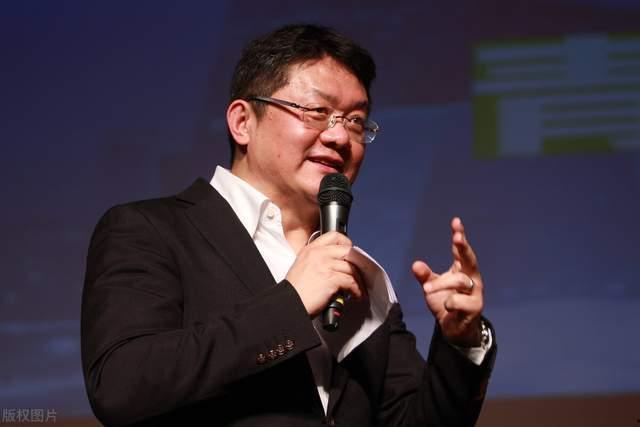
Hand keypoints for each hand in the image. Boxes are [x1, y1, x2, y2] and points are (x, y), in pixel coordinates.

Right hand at [286, 231, 364, 316]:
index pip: (334, 236)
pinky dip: (356, 290)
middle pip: (347, 251)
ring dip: (358, 280)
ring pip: (351, 268)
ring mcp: (325, 265)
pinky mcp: (331, 278)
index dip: (346, 243)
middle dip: (357, 263)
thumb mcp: (302, 266)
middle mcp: (318, 254)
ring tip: (359, 289)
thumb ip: (317, 260)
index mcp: (311, 249)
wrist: (290, 302)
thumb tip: (335, 263)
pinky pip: (351, 282)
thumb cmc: (296, 290)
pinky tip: (356, 295)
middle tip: (360, 272)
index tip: (350, 252)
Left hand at [412, 217, 483, 346]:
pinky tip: (447, 306)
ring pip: (459, 280)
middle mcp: (472, 278)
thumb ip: (425, 276)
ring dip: (440, 284)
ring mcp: (476, 293)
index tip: (456, 222)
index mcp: (463, 270)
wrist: (455, 330)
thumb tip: (416, 265)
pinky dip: (450, 302)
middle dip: (463, 247)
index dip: (460, 236)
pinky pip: (460, 301)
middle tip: (456, 238)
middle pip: (469, 259)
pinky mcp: (475, 307)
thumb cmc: (446, 303)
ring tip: (427, 290)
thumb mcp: (432, 287)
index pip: (461, 251)